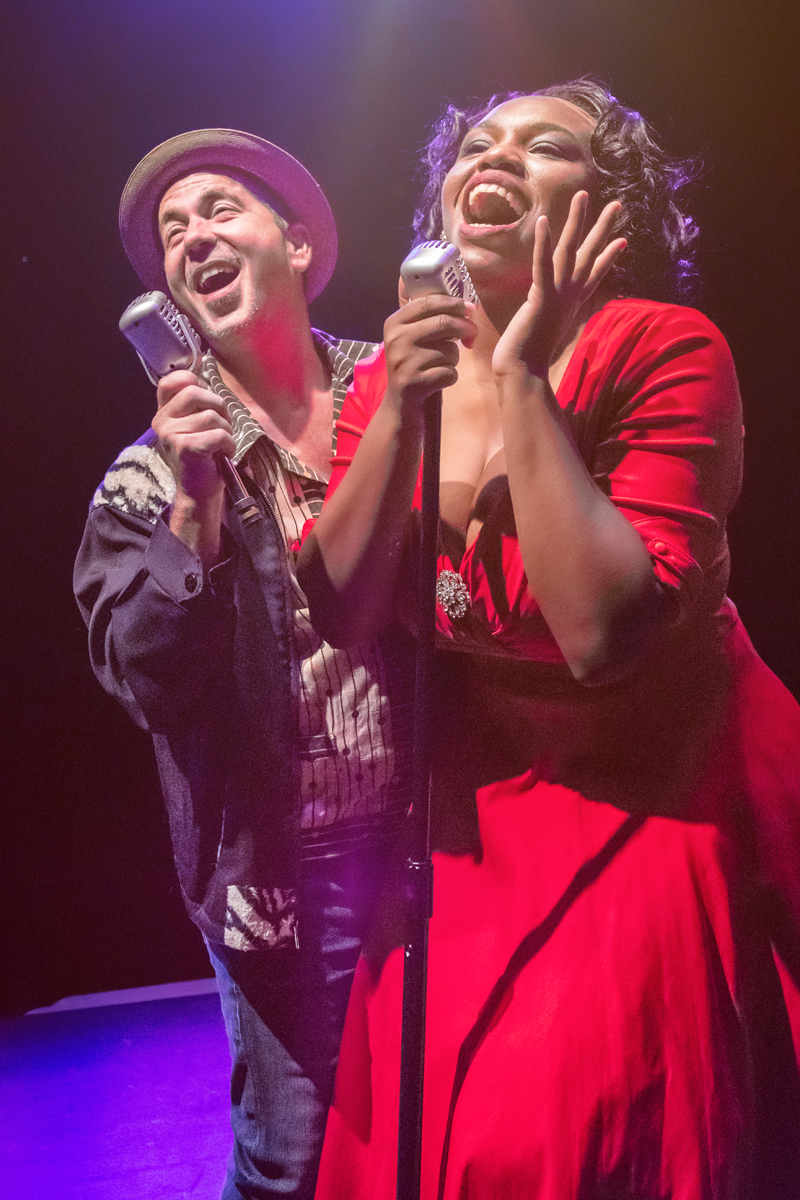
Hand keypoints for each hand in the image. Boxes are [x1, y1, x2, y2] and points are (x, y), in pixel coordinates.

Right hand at [152, 370, 236, 509]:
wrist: (198, 492)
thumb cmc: (202, 456)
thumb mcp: (193, 425)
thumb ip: (195, 402)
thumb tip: (204, 375)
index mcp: (163, 412)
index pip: (171, 381)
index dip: (193, 382)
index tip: (206, 399)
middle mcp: (162, 421)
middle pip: (194, 393)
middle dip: (218, 406)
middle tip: (222, 425)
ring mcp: (171, 434)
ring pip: (211, 416)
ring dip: (226, 430)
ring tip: (221, 445)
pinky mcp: (185, 448)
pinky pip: (219, 434)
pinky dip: (229, 445)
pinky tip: (223, 454)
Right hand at [383, 295, 476, 414]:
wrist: (399, 404)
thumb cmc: (414, 365)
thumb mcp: (411, 338)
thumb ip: (430, 319)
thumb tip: (466, 306)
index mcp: (394, 323)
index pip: (428, 302)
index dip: (454, 303)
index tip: (470, 308)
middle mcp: (396, 340)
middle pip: (443, 322)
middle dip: (465, 328)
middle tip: (471, 336)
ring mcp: (404, 362)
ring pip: (449, 350)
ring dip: (454, 359)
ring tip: (441, 365)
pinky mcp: (414, 383)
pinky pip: (449, 372)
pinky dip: (451, 377)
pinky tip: (439, 381)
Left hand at [492, 192, 626, 380]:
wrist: (523, 374)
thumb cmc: (528, 358)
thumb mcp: (543, 331)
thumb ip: (547, 317)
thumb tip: (544, 314)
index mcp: (571, 303)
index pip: (594, 274)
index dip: (609, 256)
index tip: (623, 239)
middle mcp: (569, 296)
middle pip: (589, 255)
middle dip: (603, 228)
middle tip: (617, 204)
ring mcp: (558, 296)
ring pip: (570, 251)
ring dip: (576, 222)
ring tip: (582, 195)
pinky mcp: (541, 298)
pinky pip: (543, 266)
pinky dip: (544, 244)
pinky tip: (545, 221)